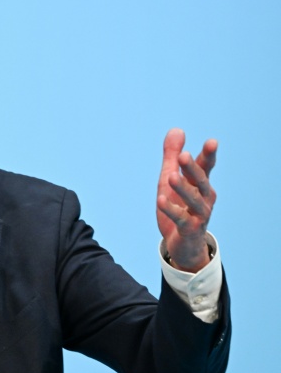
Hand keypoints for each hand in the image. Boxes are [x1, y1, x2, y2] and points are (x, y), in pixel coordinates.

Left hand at [156, 128, 216, 271]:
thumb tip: (176, 129)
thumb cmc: (179, 206)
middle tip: (183, 155)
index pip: (206, 167)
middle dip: (193, 169)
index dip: (208, 155)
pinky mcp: (188, 229)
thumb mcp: (172, 179)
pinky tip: (160, 200)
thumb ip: (172, 156)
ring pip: (193, 200)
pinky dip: (170, 210)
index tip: (212, 142)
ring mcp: (198, 214)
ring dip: (182, 188)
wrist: (184, 243)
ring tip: (170, 176)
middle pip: (201, 181)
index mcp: (201, 184)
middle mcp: (204, 198)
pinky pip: (180, 218)